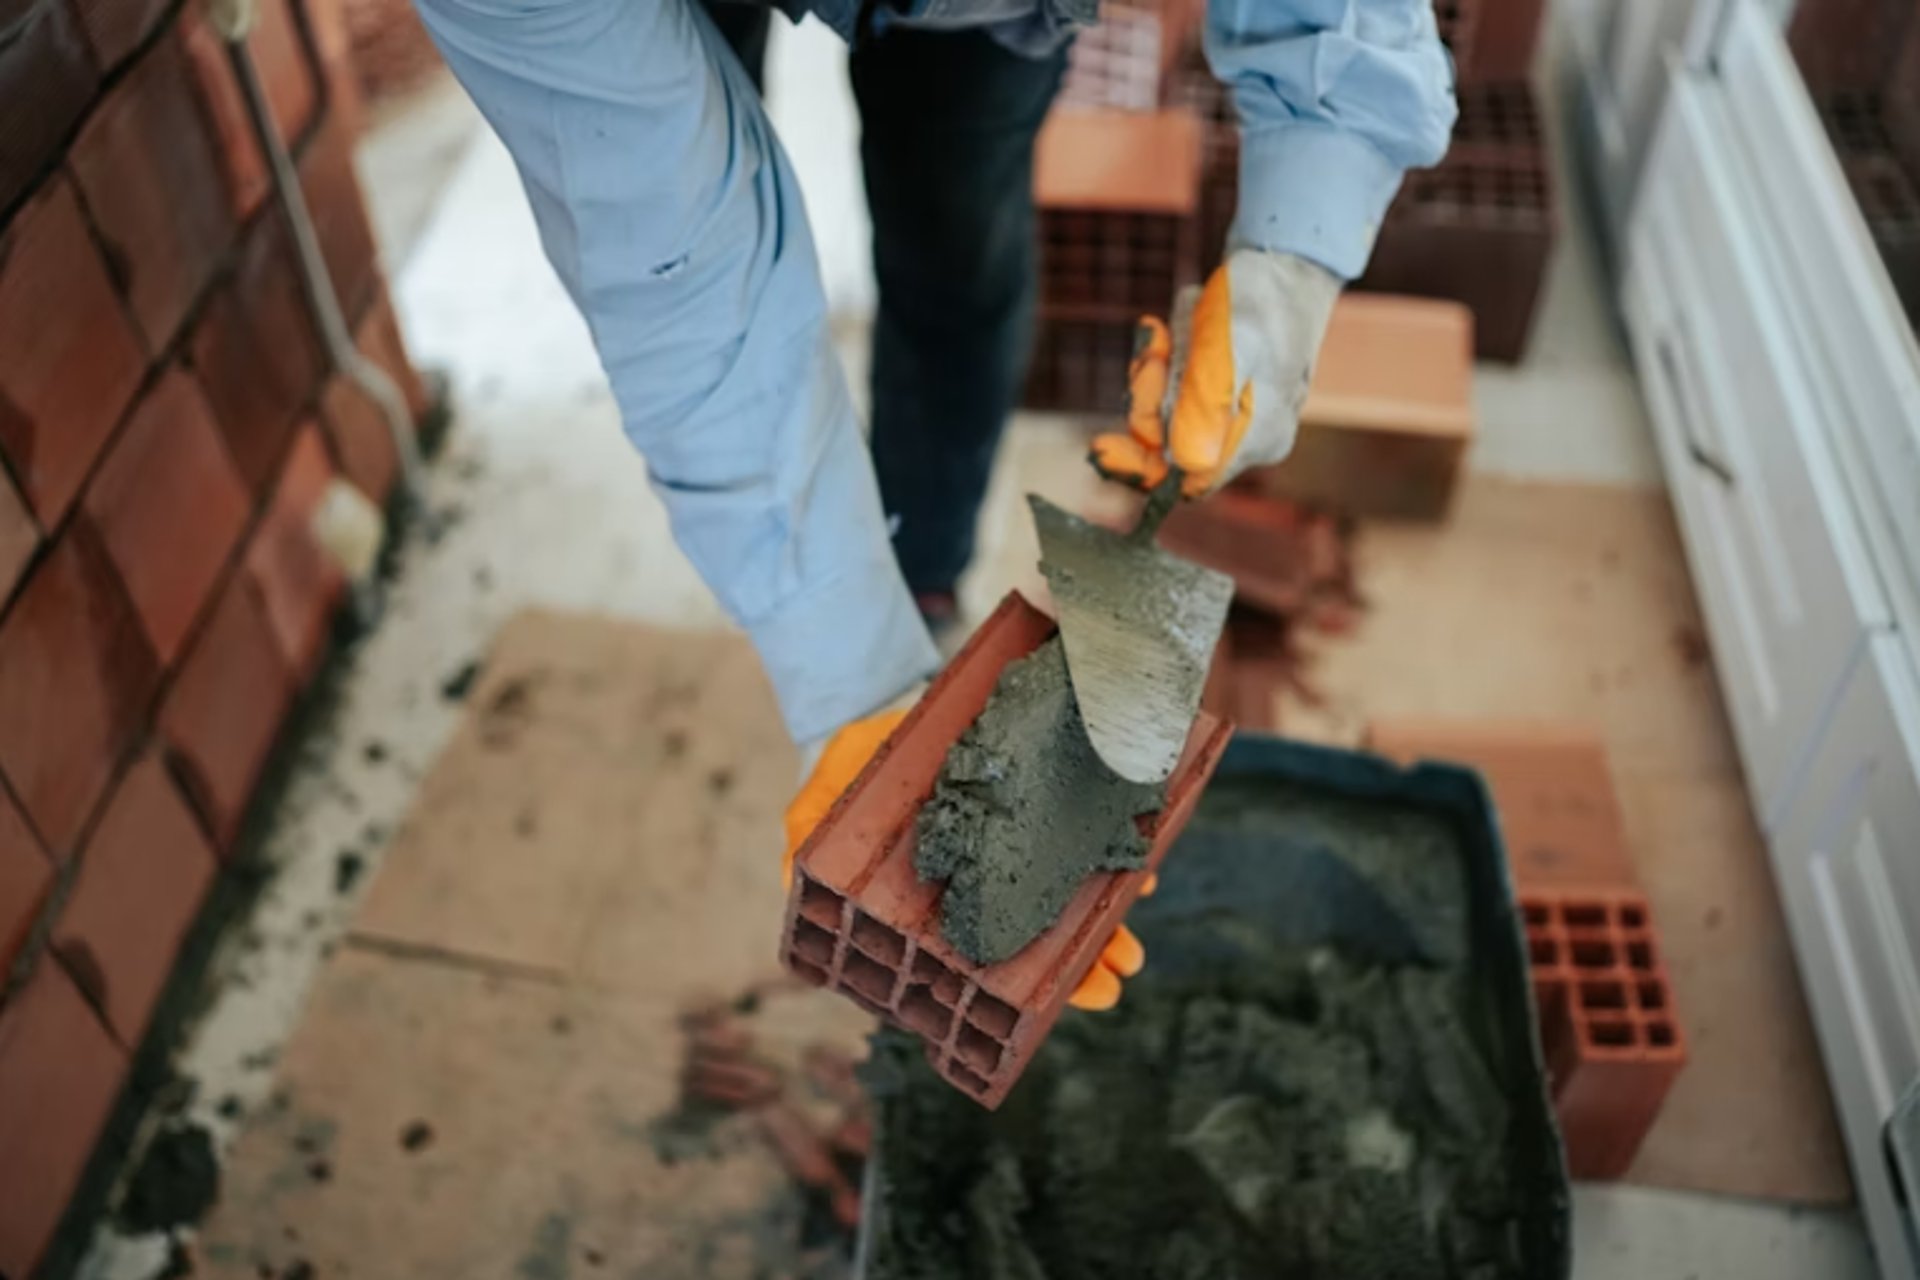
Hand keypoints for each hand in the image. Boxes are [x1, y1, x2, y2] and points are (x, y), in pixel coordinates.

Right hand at [783, 714, 1150, 1010]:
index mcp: (928, 906)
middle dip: (1077, 968)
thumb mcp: (821, 799)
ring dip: (1104, 927)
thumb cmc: (855, 766)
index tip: (1051, 1007)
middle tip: (1114, 981)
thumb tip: (797, 877)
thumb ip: (806, 841)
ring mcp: (1014, 851)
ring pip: (1065, 901)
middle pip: (1031, 943)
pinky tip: (1138, 872)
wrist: (889, 702)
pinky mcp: (1042, 809)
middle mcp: (979, 886)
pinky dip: (1113, 861)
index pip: (975, 963)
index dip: (1012, 991)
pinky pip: (1082, 842)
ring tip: (1131, 948)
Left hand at [1092, 249, 1340, 495]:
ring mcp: (1235, 415)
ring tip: (1169, 330)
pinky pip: (1174, 391)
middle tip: (1153, 354)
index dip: (1141, 466)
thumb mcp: (1235, 345)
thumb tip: (1185, 463)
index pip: (1187, 480)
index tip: (1099, 447)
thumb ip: (1208, 403)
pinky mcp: (1220, 393)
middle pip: (1169, 446)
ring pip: (1166, 414)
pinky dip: (1166, 360)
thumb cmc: (1264, 299)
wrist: (1285, 262)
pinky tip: (1172, 327)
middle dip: (1150, 399)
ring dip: (1156, 371)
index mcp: (1259, 438)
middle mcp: (1248, 437)